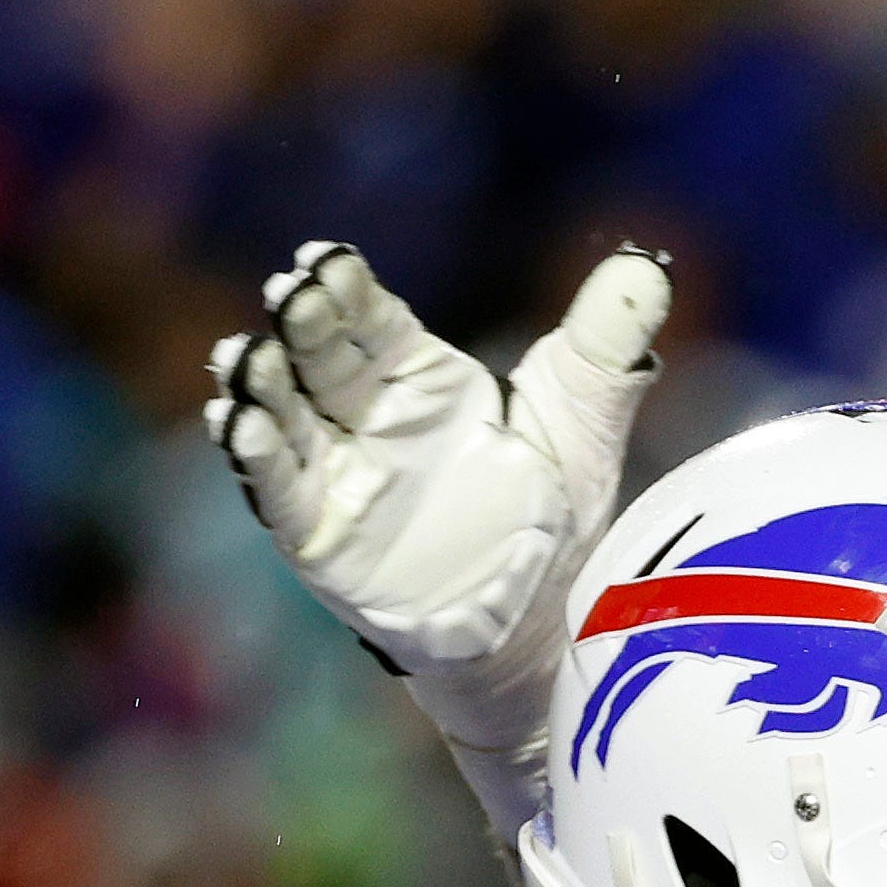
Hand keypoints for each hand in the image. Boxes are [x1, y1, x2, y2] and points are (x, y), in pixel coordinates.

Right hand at [206, 243, 670, 830]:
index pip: (371, 321)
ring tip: (244, 357)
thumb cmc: (556, 520)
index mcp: (422, 380)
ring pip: (286, 418)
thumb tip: (646, 268)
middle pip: (321, 359)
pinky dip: (259, 460)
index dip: (345, 290)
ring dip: (260, 386)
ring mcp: (343, 478)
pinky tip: (241, 428)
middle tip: (289, 293)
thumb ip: (606, 344)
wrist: (549, 625)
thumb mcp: (586, 421)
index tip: (325, 261)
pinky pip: (281, 493)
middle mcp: (372, 420)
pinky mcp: (323, 538)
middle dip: (300, 325)